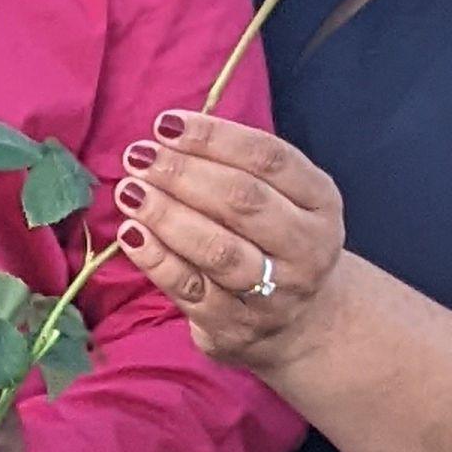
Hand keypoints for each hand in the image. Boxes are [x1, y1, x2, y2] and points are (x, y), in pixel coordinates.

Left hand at [111, 111, 348, 374]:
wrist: (303, 321)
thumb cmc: (275, 237)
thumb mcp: (281, 196)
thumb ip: (237, 164)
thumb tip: (170, 134)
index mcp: (320, 202)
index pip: (269, 159)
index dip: (214, 138)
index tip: (167, 125)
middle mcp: (307, 249)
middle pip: (242, 202)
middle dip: (183, 174)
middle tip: (139, 156)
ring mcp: (275, 293)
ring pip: (217, 250)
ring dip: (167, 215)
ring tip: (130, 191)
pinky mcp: (236, 327)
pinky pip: (191, 289)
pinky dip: (157, 259)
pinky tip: (131, 234)